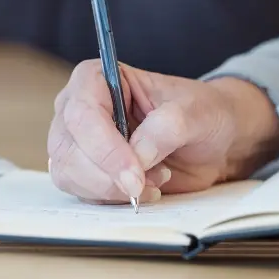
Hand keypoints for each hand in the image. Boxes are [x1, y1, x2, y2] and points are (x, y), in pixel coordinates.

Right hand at [46, 60, 278, 204]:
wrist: (209, 142)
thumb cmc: (200, 113)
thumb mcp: (195, 112)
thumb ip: (167, 127)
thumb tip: (137, 155)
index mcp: (97, 79)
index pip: (82, 113)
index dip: (105, 148)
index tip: (136, 174)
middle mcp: (77, 108)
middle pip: (68, 149)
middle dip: (107, 176)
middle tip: (147, 183)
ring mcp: (76, 142)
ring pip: (69, 174)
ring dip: (112, 189)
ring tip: (153, 178)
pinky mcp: (83, 171)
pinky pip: (82, 193)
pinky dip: (113, 199)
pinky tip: (144, 188)